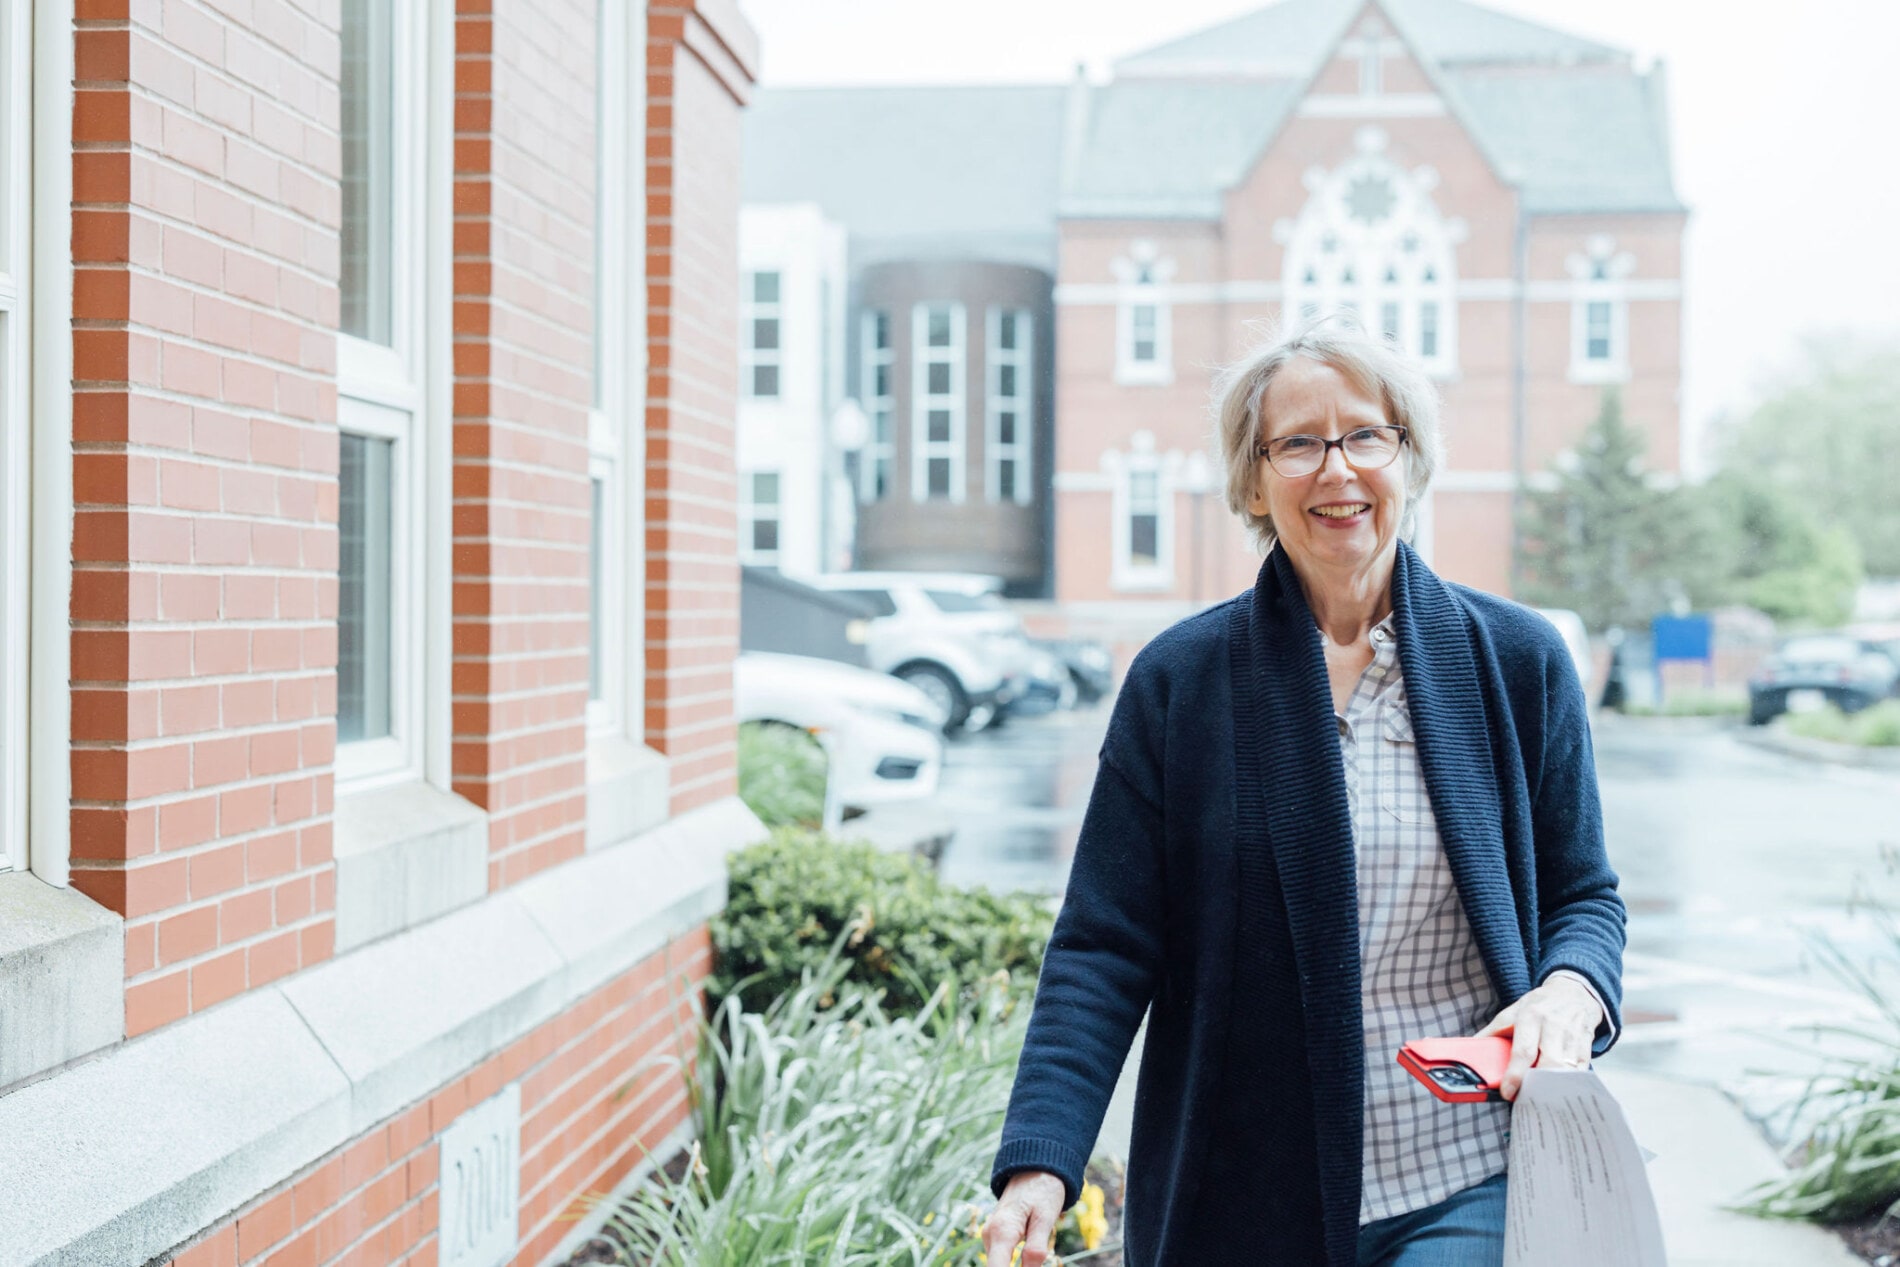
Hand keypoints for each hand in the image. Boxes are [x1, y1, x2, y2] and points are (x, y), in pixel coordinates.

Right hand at [983, 1170, 1066, 1266]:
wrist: (1033, 1167)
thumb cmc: (1043, 1189)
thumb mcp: (1045, 1216)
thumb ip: (1036, 1246)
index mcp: (1002, 1231)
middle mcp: (990, 1236)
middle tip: (1036, 1265)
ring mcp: (991, 1237)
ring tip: (1034, 1263)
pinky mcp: (996, 1239)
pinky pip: (1001, 1262)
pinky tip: (1026, 1266)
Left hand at [1476, 975, 1602, 1100]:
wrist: (1574, 991)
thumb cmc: (1539, 1005)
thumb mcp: (1512, 1011)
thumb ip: (1493, 1031)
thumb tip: (1471, 1049)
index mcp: (1531, 1017)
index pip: (1523, 1051)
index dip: (1515, 1075)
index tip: (1507, 1093)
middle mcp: (1553, 1026)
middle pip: (1548, 1064)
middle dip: (1536, 1085)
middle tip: (1525, 1099)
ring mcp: (1573, 1036)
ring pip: (1566, 1070)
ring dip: (1553, 1088)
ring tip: (1539, 1099)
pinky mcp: (1586, 1046)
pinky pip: (1580, 1071)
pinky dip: (1569, 1084)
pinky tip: (1559, 1091)